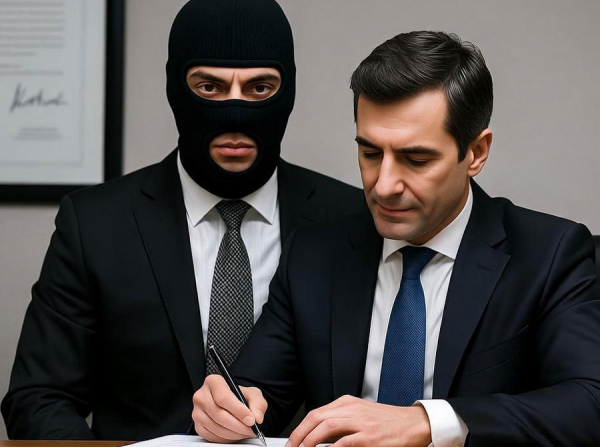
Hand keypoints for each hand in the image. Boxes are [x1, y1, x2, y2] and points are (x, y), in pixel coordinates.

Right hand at [192, 374, 267, 442]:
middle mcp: (202, 396)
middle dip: (239, 425)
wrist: (232, 404)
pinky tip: (235, 434)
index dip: (238, 411)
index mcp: (213, 382)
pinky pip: (211, 437)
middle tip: (251, 429)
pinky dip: (226, 438)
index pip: (223, 398)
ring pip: (216, 427)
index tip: (251, 420)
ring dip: (234, 433)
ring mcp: (197, 412)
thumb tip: (256, 418)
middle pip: (219, 414)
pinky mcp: (198, 426)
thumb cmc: (240, 397)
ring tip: (245, 432)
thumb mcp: (252, 394)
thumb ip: (257, 403)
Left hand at [287, 395, 430, 446]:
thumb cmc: (387, 422)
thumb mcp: (360, 416)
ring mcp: (361, 422)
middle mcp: (351, 409)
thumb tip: (318, 437)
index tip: (293, 441)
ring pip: (327, 426)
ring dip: (310, 441)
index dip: (300, 429)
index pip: (316, 413)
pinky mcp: (370, 437)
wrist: (413, 424)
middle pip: (317, 418)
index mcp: (347, 403)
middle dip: (300, 435)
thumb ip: (340, 423)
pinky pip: (345, 441)